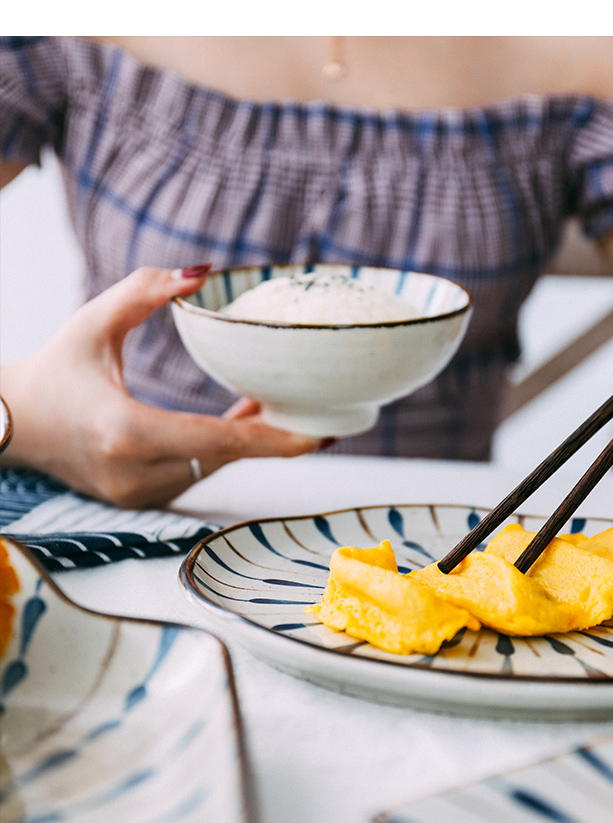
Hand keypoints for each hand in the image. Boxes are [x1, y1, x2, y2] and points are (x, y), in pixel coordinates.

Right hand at [0, 266, 322, 507]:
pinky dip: (221, 450)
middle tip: (320, 416)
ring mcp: (135, 493)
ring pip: (213, 467)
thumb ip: (146, 291)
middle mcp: (134, 473)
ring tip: (283, 408)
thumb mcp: (93, 321)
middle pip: (225, 458)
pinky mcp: (137, 499)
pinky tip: (245, 422)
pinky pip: (196, 472)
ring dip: (247, 442)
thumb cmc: (53, 370)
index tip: (318, 435)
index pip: (216, 441)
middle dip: (273, 439)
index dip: (273, 440)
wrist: (11, 425)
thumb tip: (205, 272)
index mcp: (125, 432)